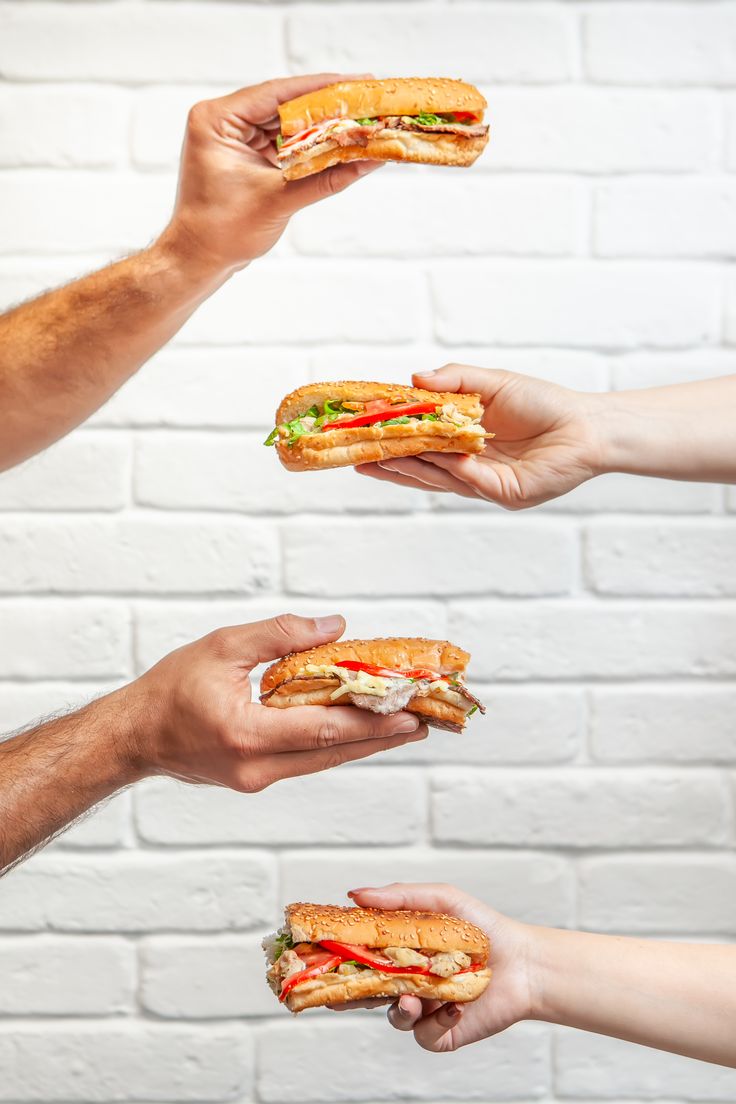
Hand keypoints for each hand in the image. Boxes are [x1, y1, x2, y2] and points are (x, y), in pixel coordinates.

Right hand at [119, 614, 426, 790]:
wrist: (134, 736)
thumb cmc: (171, 688)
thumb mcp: (223, 646)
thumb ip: (280, 635)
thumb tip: (335, 626)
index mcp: (246, 735)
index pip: (323, 730)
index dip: (371, 722)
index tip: (412, 713)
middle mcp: (257, 767)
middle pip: (334, 752)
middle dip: (383, 736)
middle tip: (427, 720)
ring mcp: (258, 779)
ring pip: (325, 760)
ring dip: (367, 742)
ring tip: (408, 725)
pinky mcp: (257, 778)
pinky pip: (308, 760)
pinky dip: (338, 743)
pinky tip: (362, 729)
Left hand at [159, 74, 380, 273]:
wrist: (197, 260)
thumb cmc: (222, 231)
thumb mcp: (279, 200)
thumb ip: (327, 178)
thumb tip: (370, 161)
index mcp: (217, 120)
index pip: (276, 94)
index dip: (320, 88)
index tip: (356, 83)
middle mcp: (222, 121)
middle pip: (283, 105)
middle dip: (324, 107)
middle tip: (365, 97)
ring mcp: (232, 137)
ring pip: (284, 124)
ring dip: (319, 127)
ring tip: (357, 120)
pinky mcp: (243, 154)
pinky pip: (280, 143)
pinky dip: (307, 146)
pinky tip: (336, 143)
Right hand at [341, 883, 532, 1051]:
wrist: (524, 962)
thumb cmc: (483, 927)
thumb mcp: (441, 900)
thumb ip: (399, 896)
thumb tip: (356, 894)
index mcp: (402, 953)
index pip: (362, 957)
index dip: (339, 958)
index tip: (319, 955)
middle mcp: (409, 982)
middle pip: (367, 994)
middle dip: (348, 996)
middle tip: (335, 995)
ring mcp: (425, 1009)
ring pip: (395, 1016)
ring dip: (400, 1008)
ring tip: (414, 999)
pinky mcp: (443, 1032)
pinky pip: (426, 1035)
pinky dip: (437, 1021)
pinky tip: (455, 1006)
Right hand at [357, 364, 607, 509]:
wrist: (587, 425)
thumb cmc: (544, 404)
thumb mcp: (492, 384)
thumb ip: (454, 381)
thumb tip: (414, 378)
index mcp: (466, 444)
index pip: (422, 445)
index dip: (394, 440)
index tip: (364, 431)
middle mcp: (472, 468)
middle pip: (423, 468)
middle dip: (390, 462)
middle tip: (356, 457)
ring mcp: (487, 483)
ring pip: (440, 478)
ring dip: (408, 468)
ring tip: (375, 460)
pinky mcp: (504, 493)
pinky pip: (468, 480)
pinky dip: (446, 468)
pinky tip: (423, 458)